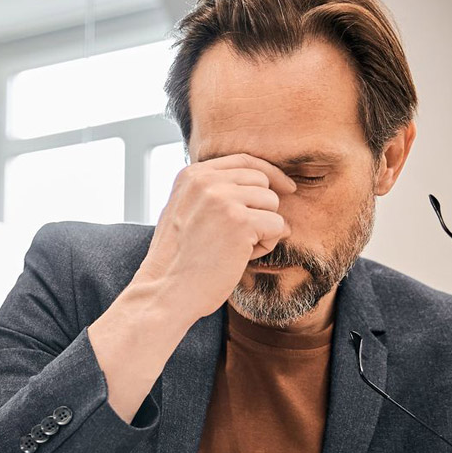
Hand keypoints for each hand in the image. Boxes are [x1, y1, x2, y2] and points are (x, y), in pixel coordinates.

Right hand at [131, 154, 295, 322]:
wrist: (165, 291)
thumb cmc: (178, 261)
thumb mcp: (185, 212)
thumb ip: (212, 193)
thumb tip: (263, 189)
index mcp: (191, 175)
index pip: (244, 161)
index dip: (270, 173)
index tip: (286, 188)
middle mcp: (206, 181)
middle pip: (262, 181)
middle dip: (262, 209)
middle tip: (243, 238)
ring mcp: (223, 199)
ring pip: (272, 203)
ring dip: (264, 229)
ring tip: (237, 249)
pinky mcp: (240, 222)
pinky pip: (277, 226)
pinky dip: (266, 245)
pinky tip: (242, 257)